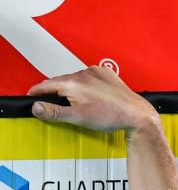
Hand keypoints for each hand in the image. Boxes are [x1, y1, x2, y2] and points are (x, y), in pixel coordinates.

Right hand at [28, 67, 159, 133]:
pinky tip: (87, 97)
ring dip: (68, 89)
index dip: (36, 93)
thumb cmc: (110, 115)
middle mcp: (84, 73)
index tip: (30, 98)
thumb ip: (53, 112)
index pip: (46, 85)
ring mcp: (96, 72)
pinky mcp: (106, 74)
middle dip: (53, 92)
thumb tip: (35, 107)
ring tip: (71, 103)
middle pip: (59, 81)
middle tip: (49, 105)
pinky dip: (82, 85)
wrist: (135, 113)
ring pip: (73, 79)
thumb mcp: (76, 117)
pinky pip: (87, 78)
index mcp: (74, 82)